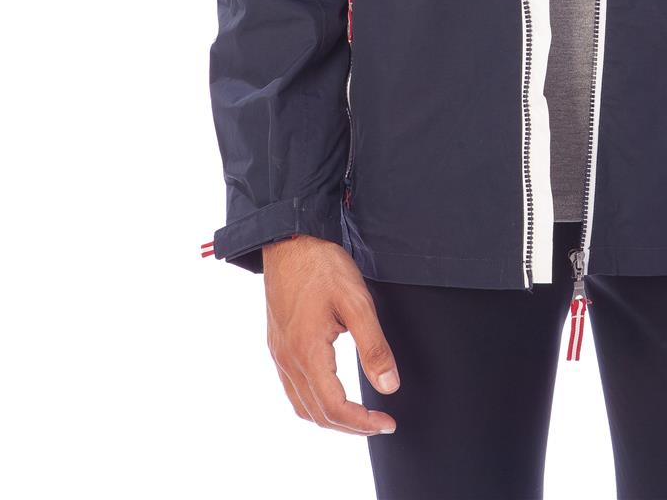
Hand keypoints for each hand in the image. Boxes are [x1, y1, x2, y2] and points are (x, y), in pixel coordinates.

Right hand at [262, 234, 401, 435]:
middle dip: (350, 426)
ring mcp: (279, 353)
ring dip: (330, 419)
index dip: (363, 423)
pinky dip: (313, 402)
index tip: (387, 423)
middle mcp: (288, 360)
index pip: (335, 407)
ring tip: (358, 417)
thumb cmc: (322, 266)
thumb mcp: (357, 302)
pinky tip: (330, 393)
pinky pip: (293, 388)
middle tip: (380, 423)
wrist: (288, 240)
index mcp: (308, 352)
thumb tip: (389, 386)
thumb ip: (373, 346)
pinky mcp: (277, 344)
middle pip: (317, 414)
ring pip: (301, 405)